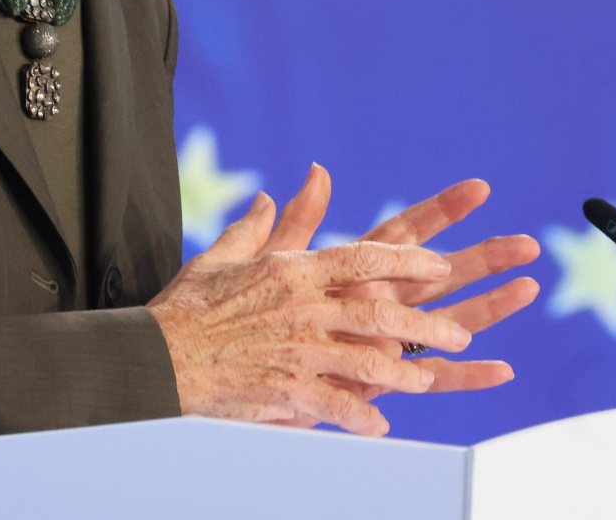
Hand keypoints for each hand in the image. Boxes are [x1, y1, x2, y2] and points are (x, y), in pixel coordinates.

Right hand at [146, 189, 473, 435]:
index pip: (366, 257)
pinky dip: (362, 417)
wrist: (156, 356)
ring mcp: (298, 350)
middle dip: (426, 324)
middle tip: (459, 333)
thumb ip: (265, 224)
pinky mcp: (287, 389)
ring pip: (369, 360)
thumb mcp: (227, 255)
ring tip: (430, 378)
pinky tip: (381, 425)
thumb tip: (282, 191)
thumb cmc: (190, 306)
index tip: (439, 264)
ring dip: (406, 372)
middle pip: (380, 312)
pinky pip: (337, 405)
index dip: (408, 261)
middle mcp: (303, 307)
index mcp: (294, 271)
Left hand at [261, 167, 541, 401]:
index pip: (406, 233)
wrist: (231, 375)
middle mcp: (380, 303)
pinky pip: (431, 381)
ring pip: (449, 322)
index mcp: (357, 271)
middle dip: (484, 258)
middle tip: (528, 243)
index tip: (479, 188)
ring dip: (490, 308)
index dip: (442, 211)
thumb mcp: (269, 265)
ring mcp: (385, 342)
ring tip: (528, 287)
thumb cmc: (248, 319)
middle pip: (442, 275)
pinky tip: (501, 370)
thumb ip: (297, 224)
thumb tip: (317, 171)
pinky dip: (466, 377)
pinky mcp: (381, 382)